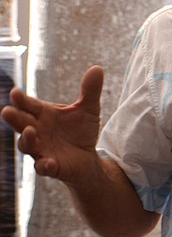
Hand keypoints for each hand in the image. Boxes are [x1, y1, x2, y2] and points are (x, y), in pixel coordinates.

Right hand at [1, 66, 104, 184]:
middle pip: (22, 123)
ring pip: (27, 145)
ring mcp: (41, 150)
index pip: (29, 105)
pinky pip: (43, 167)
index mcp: (44, 114)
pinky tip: (46, 163)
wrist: (88, 158)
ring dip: (26, 139)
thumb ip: (90, 90)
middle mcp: (37, 131)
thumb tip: (97, 68)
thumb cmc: (81, 131)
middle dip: (14, 118)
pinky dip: (44, 165)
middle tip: (6, 111)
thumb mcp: (89, 109)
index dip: (21, 100)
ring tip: (30, 131)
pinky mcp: (50, 166)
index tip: (15, 92)